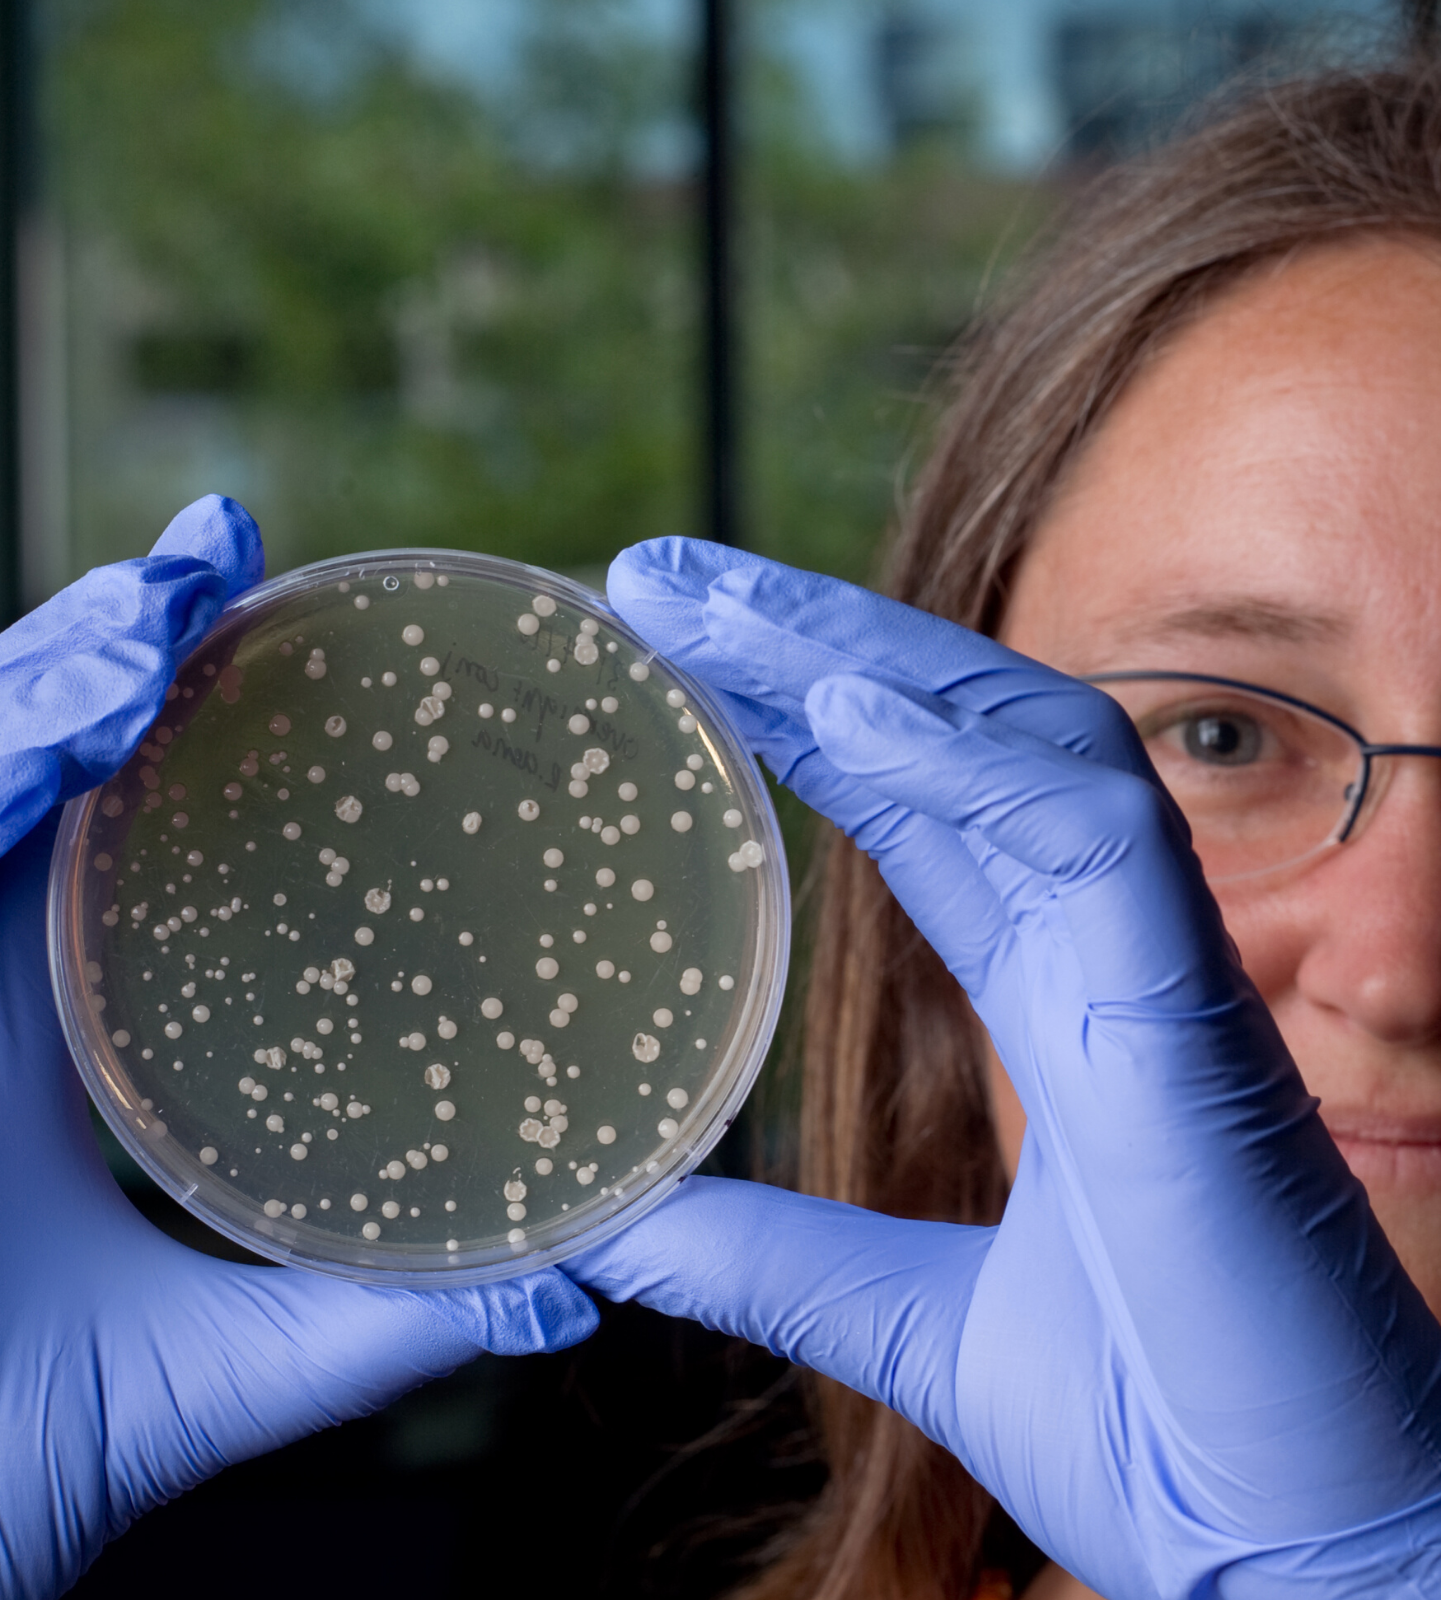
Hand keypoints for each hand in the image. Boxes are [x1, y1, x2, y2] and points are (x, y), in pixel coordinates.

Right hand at [0, 498, 598, 1599]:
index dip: (184, 725)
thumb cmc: (31, 1443)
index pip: (121, 835)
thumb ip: (393, 1307)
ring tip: (182, 596)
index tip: (290, 632)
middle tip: (227, 551)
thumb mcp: (246, 1349)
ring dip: (66, 656)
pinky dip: (6, 743)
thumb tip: (579, 1293)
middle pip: (42, 758)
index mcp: (65, 1032)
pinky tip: (106, 701)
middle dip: (123, 642)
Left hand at [572, 539, 1440, 1599]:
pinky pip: (1102, 835)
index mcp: (1065, 1011)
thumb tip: (612, 1231)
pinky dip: (980, 759)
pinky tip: (843, 714)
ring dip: (873, 656)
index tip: (677, 659)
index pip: (928, 816)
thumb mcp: (910, 1322)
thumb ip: (773, 1260)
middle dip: (814, 648)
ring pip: (1034, 741)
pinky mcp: (1203, 1021)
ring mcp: (1168, 977)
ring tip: (712, 602)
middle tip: (661, 580)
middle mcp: (1116, 963)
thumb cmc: (1165, 1433)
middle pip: (962, 745)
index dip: (815, 724)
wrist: (1302, 1555)